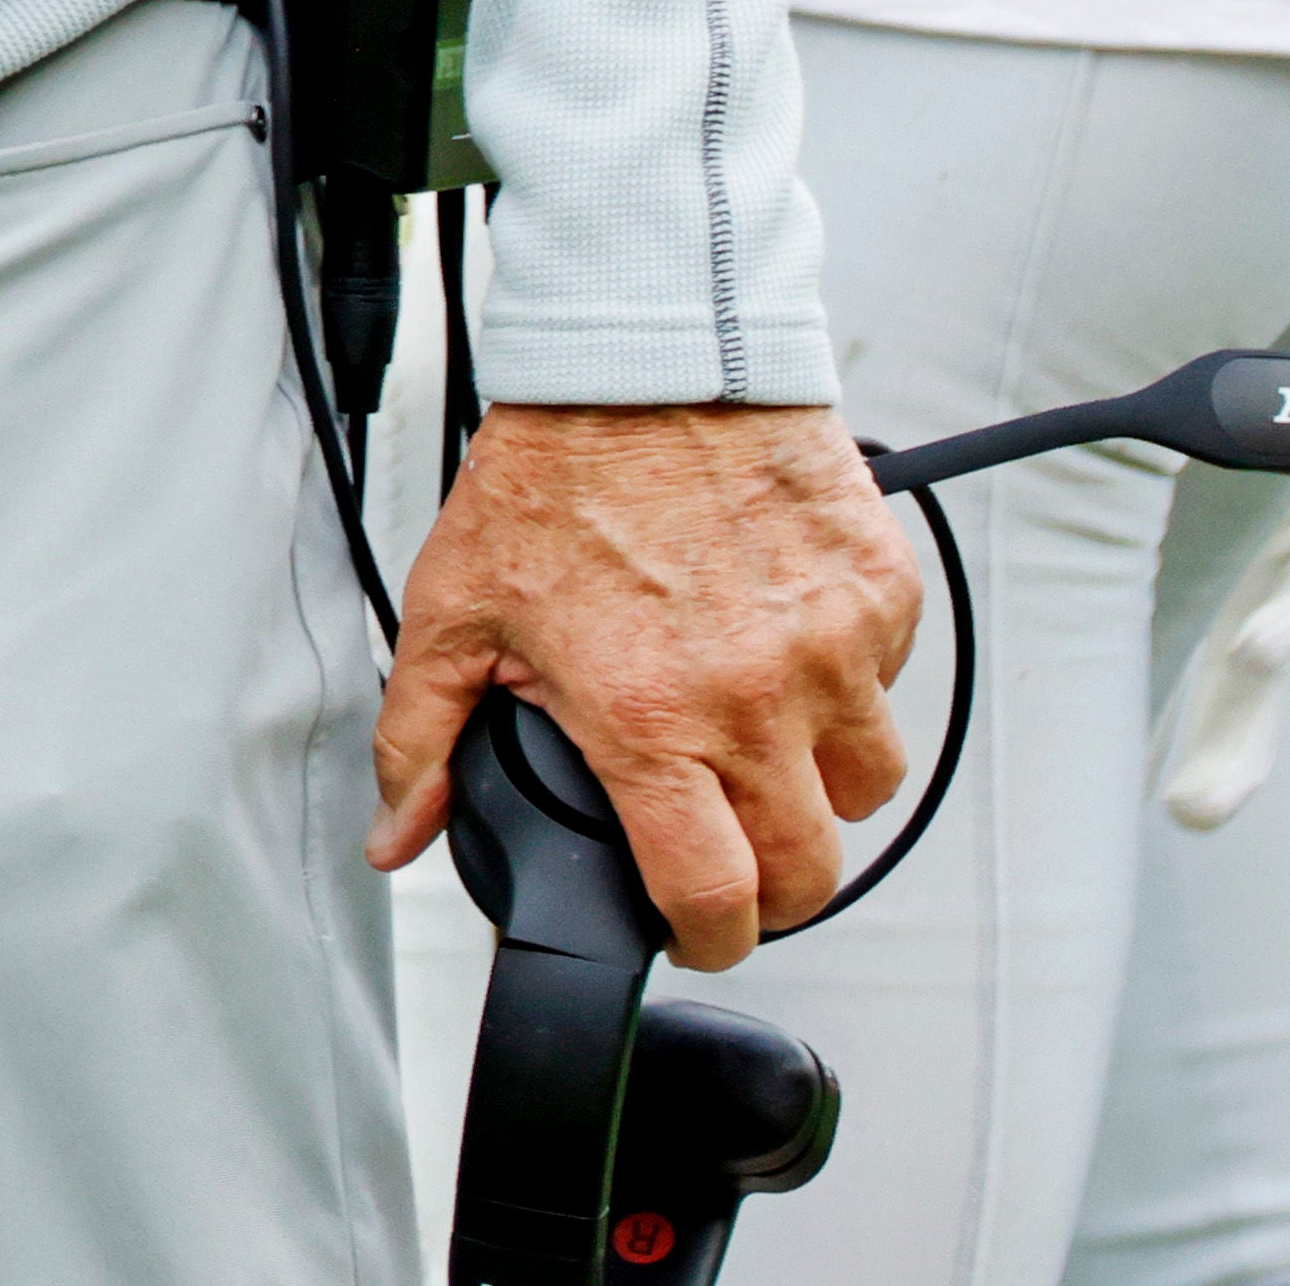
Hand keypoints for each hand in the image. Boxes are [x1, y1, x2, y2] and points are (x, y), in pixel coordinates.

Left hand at [370, 401, 917, 968]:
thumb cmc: (556, 471)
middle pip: (811, 872)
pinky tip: (790, 651)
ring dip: (823, 788)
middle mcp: (757, 696)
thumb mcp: (455, 612)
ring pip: (869, 785)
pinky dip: (851, 688)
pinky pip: (890, 684)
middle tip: (734, 851)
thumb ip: (420, 740)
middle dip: (772, 886)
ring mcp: (832, 645)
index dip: (706, 939)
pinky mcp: (880, 589)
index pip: (717, 899)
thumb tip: (399, 832)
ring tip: (767, 746)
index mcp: (652, 719)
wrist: (647, 351)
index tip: (693, 925)